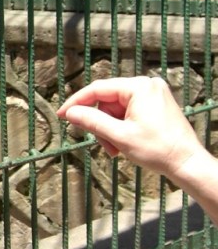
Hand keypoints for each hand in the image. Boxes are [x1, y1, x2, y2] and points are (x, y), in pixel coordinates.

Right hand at [56, 76, 204, 177]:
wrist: (186, 162)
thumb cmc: (158, 149)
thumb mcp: (118, 135)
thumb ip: (91, 121)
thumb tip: (70, 113)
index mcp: (139, 87)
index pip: (98, 89)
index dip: (76, 102)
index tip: (62, 114)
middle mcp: (147, 85)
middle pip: (107, 101)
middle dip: (100, 124)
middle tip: (103, 144)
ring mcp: (153, 94)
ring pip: (116, 109)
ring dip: (110, 130)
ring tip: (116, 149)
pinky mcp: (156, 105)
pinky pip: (128, 112)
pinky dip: (121, 128)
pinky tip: (125, 143)